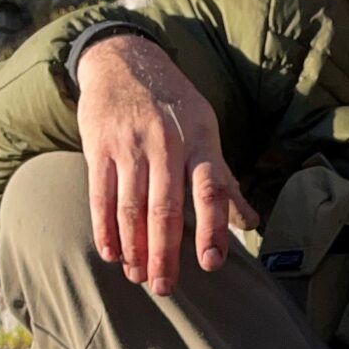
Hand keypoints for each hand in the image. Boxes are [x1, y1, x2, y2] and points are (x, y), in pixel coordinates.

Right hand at [74, 33, 254, 295]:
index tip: (210, 263)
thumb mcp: (206, 131)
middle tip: (164, 288)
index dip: (211, 228)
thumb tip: (250, 223)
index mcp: (200, 142)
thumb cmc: (173, 105)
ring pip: (131, 207)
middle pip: (165, 209)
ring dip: (134, 248)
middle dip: (165, 253)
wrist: (123, 60)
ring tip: (138, 276)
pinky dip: (105, 229)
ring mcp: (130, 145)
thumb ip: (224, 180)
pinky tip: (112, 253)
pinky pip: (100, 196)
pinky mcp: (98, 147)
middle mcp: (166, 143)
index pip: (209, 190)